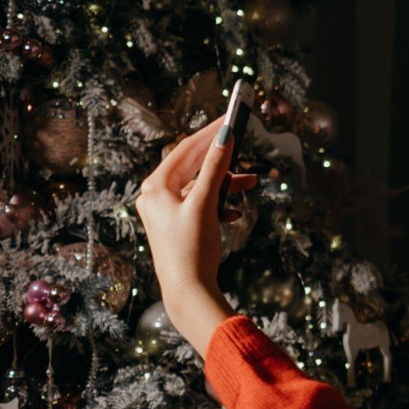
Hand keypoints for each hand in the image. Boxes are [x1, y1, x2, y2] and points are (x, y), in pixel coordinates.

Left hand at [135, 118, 256, 355]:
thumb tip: (225, 136)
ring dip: (226, 183)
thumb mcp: (205, 204)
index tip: (231, 117)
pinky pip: (202, 204)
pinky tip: (235, 213)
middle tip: (244, 141)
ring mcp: (167, 211)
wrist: (188, 291)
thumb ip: (216, 168)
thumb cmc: (192, 249)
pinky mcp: (179, 225)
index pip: (186, 149)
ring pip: (201, 186)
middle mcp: (156, 196)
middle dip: (223, 158)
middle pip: (194, 166)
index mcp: (155, 187)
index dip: (211, 132)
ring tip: (252, 181)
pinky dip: (220, 203)